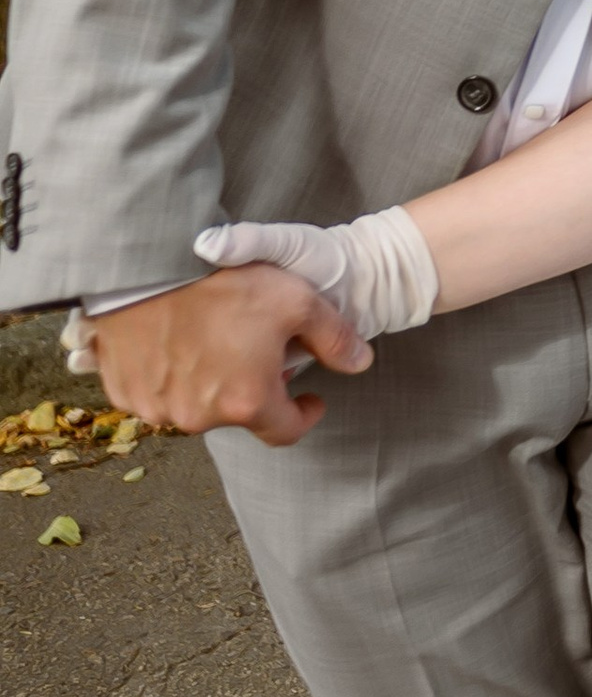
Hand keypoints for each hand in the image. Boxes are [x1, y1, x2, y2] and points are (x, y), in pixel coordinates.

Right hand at [87, 267, 371, 445]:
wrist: (144, 264)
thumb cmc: (221, 281)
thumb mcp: (297, 299)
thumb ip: (335, 338)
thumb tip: (361, 363)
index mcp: (246, 401)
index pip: (284, 432)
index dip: (302, 416)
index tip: (309, 399)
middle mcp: (199, 416)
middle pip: (238, 413)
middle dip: (252, 389)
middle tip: (255, 350)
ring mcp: (157, 408)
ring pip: (195, 404)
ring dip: (210, 384)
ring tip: (214, 340)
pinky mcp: (125, 392)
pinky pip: (155, 393)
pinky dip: (169, 377)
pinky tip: (176, 342)